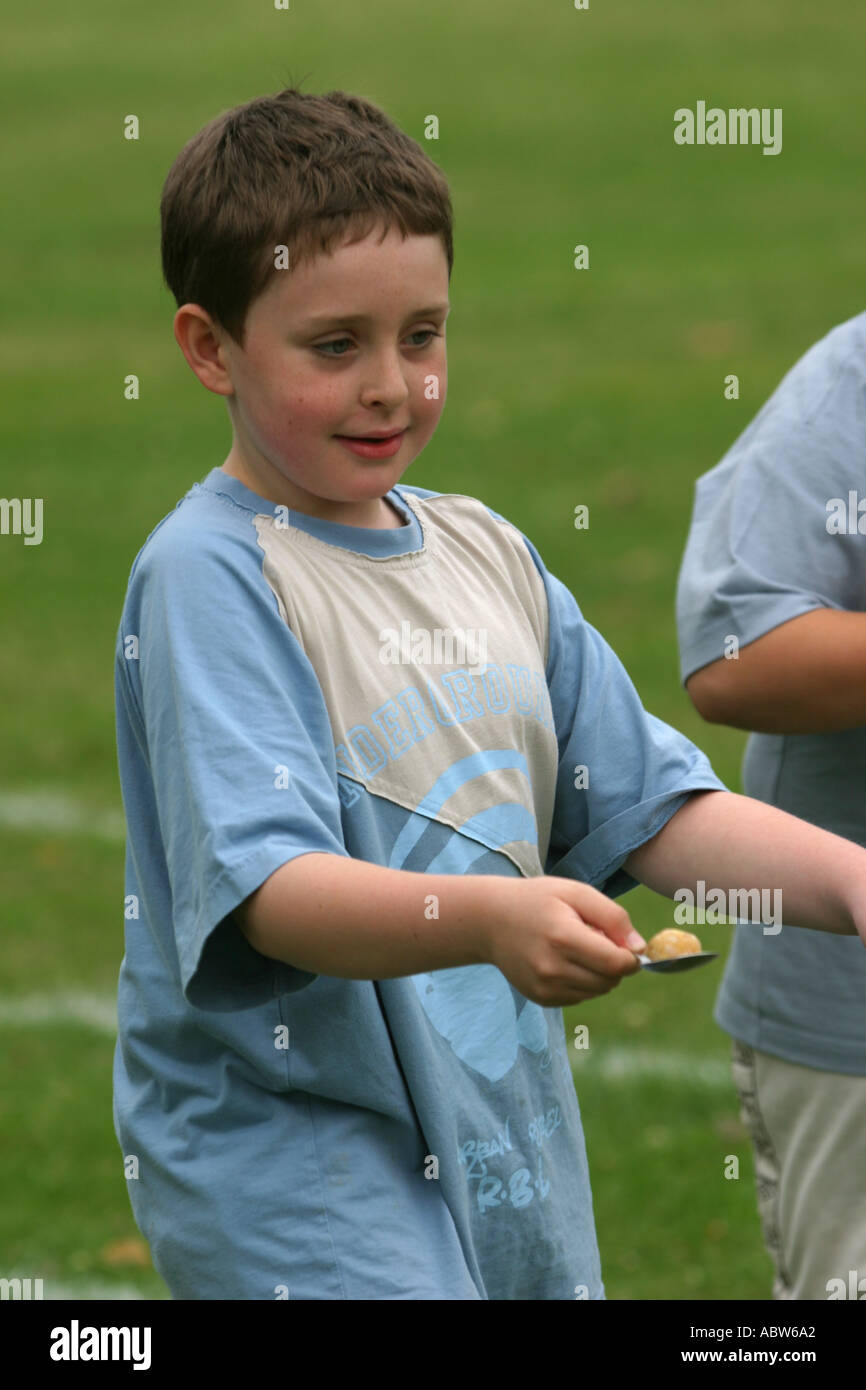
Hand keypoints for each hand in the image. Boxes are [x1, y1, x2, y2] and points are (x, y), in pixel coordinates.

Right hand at [484, 875, 645, 1007]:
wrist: (490, 920)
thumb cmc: (538, 901)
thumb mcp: (576, 893)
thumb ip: (613, 917)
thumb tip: (639, 948)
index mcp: (563, 937)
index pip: (616, 963)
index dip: (630, 957)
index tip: (626, 944)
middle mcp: (552, 968)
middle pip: (610, 980)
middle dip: (615, 963)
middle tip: (596, 939)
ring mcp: (544, 987)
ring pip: (597, 991)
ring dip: (599, 973)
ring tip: (578, 948)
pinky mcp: (541, 998)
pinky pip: (580, 997)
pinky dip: (583, 981)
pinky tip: (565, 961)